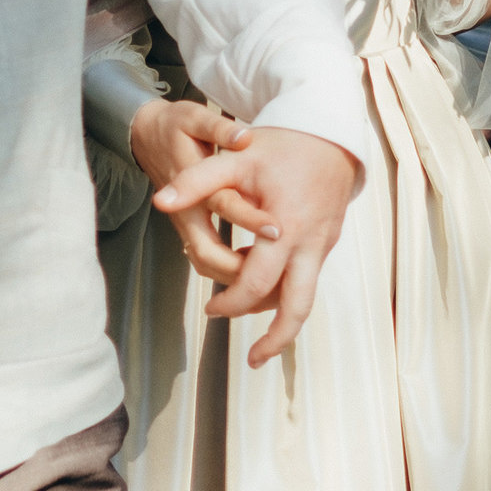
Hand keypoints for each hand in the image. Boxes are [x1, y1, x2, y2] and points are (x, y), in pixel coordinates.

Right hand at [128, 99, 279, 283]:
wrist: (145, 136)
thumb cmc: (173, 127)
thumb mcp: (194, 118)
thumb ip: (218, 129)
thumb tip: (243, 137)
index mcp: (190, 182)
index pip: (220, 206)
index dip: (247, 219)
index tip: (277, 229)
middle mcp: (185, 210)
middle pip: (207, 255)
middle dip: (240, 269)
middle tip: (275, 274)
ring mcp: (185, 223)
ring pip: (204, 264)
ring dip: (233, 278)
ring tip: (269, 284)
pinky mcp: (189, 228)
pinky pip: (205, 260)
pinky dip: (227, 271)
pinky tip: (254, 272)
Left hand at [154, 127, 356, 366]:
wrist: (330, 131)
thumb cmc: (281, 144)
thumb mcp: (236, 159)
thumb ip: (197, 181)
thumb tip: (160, 201)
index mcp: (286, 229)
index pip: (256, 283)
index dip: (231, 302)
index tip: (210, 310)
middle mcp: (310, 244)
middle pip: (297, 308)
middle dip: (275, 339)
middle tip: (252, 359)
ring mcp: (324, 245)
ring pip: (307, 297)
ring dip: (284, 319)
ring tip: (259, 333)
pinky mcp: (330, 240)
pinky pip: (309, 277)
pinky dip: (289, 291)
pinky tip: (267, 287)